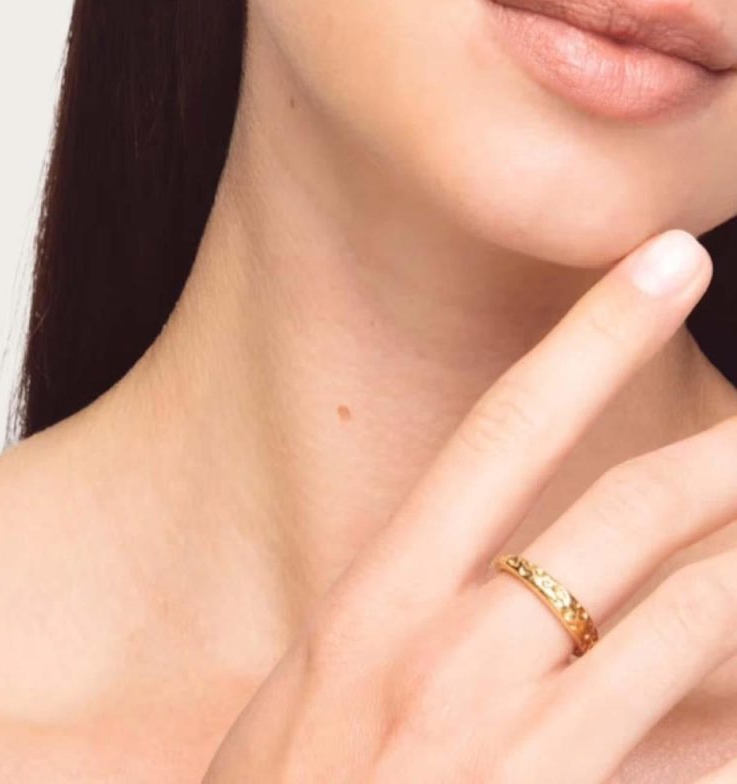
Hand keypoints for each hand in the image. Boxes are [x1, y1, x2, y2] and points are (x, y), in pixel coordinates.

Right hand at [200, 229, 736, 782]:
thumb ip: (395, 637)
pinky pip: (699, 746)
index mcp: (369, 611)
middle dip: (725, 449)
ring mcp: (519, 752)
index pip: (500, 432)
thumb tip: (499, 578)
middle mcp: (447, 662)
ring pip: (692, 613)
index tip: (665, 260)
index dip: (592, 338)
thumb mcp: (301, 716)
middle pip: (623, 512)